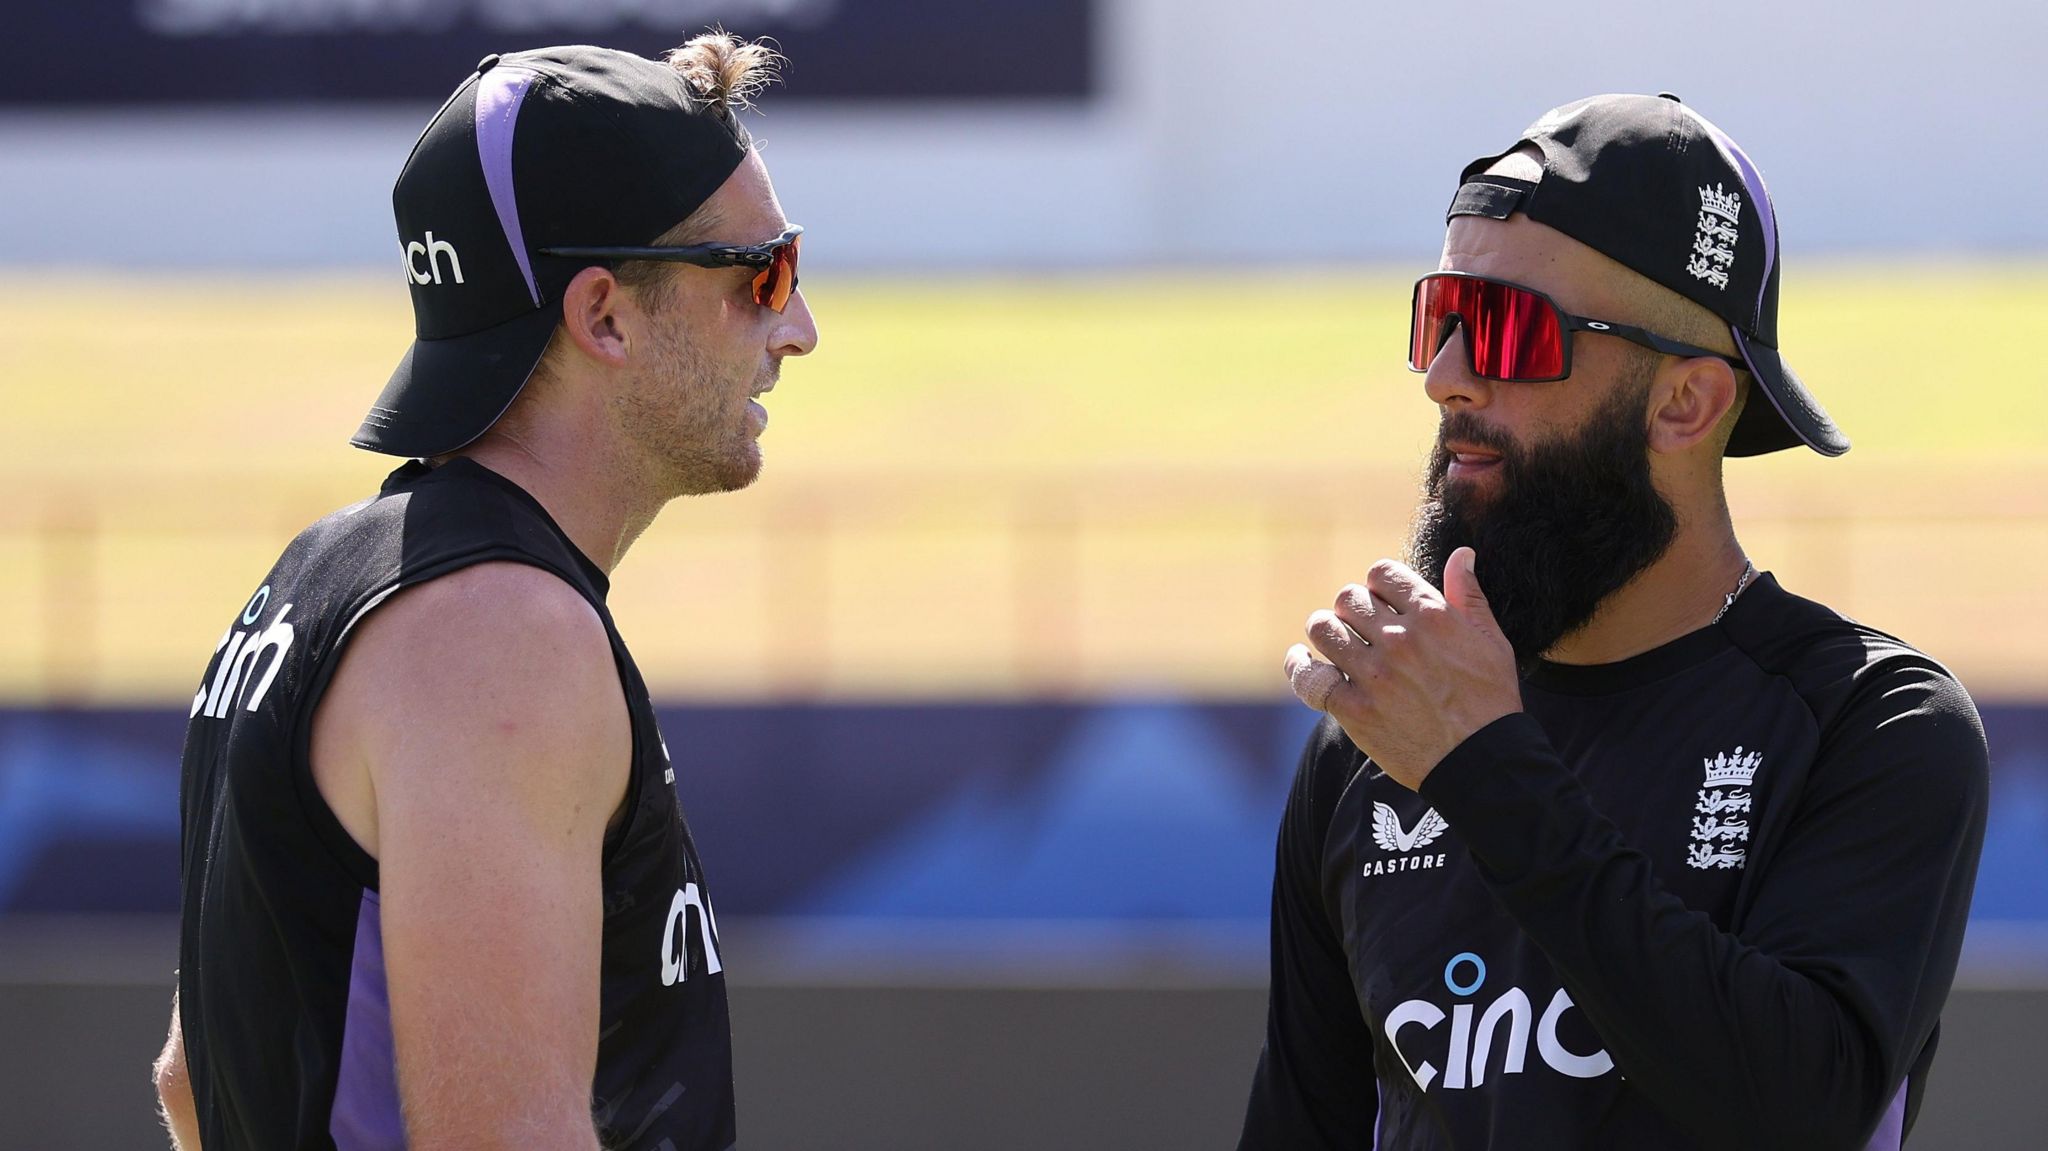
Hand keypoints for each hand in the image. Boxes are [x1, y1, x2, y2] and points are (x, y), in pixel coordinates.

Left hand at [1284, 547, 1520, 789]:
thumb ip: (1469, 596)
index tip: (1381, 601)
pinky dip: (1299, 666)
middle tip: (1360, 628)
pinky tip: (1301, 662)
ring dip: (1326, 632)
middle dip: (1352, 609)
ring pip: (1323, 629)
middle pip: (1348, 599)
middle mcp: (1399, 640)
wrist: (1482, 762)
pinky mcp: (1354, 709)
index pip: (1381, 573)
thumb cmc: (1491, 701)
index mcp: (1432, 616)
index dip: (1378, 584)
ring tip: (1335, 644)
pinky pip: (1309, 676)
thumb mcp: (1492, 642)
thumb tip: (1460, 554)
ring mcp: (1374, 675)